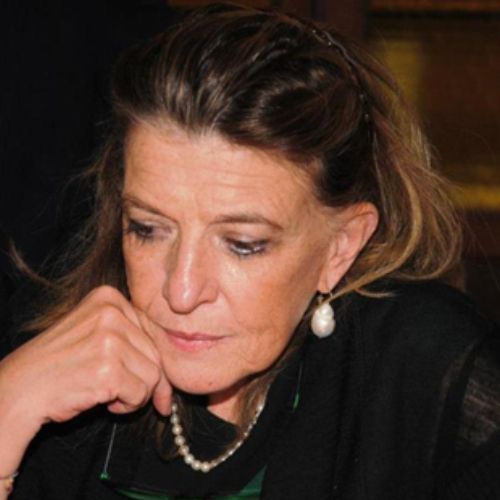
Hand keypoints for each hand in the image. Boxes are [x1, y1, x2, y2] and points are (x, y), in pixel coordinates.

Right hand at [0, 285, 170, 474]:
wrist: (19, 390)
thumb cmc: (58, 366)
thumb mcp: (93, 334)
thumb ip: (130, 336)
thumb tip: (170, 365)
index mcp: (108, 297)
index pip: (152, 330)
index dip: (154, 358)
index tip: (155, 381)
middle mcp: (110, 312)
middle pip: (156, 352)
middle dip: (146, 380)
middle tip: (124, 393)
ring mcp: (109, 338)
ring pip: (153, 374)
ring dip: (136, 393)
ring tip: (108, 393)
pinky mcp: (108, 368)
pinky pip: (140, 393)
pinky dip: (127, 405)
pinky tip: (104, 401)